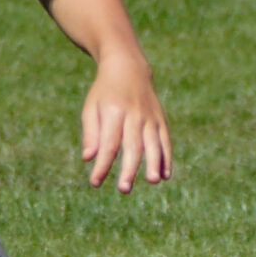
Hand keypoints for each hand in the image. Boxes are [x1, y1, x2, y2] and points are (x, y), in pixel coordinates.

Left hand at [79, 54, 170, 192]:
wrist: (128, 67)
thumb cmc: (104, 93)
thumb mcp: (91, 107)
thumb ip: (91, 133)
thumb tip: (88, 158)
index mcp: (112, 112)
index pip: (108, 143)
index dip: (102, 165)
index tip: (95, 182)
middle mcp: (133, 114)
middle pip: (132, 145)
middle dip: (129, 168)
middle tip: (124, 189)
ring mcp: (149, 117)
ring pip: (153, 143)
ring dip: (154, 163)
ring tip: (153, 181)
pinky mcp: (160, 119)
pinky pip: (165, 140)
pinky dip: (167, 157)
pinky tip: (166, 175)